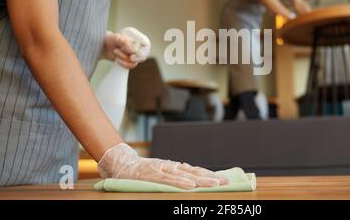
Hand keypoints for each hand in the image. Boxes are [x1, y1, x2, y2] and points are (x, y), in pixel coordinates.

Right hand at [97, 143, 228, 188]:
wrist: (123, 164)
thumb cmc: (143, 172)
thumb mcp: (162, 173)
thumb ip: (176, 176)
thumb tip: (194, 181)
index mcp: (175, 168)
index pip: (196, 171)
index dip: (210, 175)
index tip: (224, 180)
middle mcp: (171, 167)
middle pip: (195, 172)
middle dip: (211, 178)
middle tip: (226, 182)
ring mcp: (163, 170)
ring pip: (185, 175)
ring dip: (201, 179)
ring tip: (214, 184)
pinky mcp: (153, 175)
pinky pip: (169, 179)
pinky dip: (180, 182)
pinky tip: (190, 185)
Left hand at [101, 30, 149, 68]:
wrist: (102, 46)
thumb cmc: (109, 39)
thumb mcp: (116, 37)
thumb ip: (125, 42)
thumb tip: (134, 50)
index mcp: (136, 38)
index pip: (146, 45)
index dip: (143, 51)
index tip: (133, 55)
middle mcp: (137, 46)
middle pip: (143, 55)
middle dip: (134, 57)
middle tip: (129, 57)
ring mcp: (134, 54)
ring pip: (135, 61)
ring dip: (124, 58)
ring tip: (115, 51)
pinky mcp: (130, 61)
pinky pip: (131, 66)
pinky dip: (124, 64)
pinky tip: (117, 60)